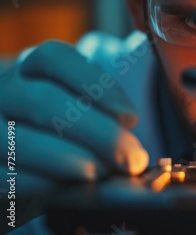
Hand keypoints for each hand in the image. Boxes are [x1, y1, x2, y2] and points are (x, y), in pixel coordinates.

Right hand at [0, 41, 148, 229]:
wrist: (18, 164)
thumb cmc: (58, 133)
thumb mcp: (79, 113)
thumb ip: (102, 119)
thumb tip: (133, 150)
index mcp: (31, 68)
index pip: (56, 58)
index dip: (97, 85)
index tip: (131, 118)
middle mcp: (3, 91)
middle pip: (44, 100)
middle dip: (96, 132)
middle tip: (131, 157)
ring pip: (20, 140)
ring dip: (69, 158)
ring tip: (102, 172)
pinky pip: (6, 175)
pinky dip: (44, 182)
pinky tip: (73, 186)